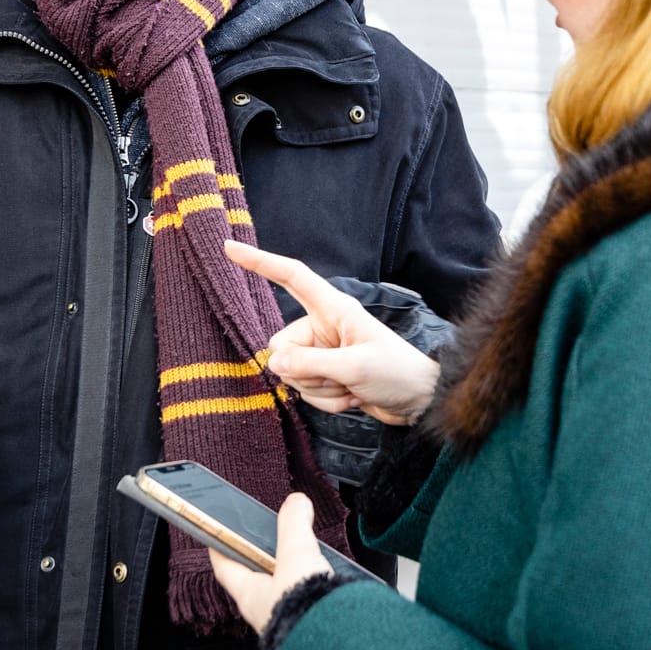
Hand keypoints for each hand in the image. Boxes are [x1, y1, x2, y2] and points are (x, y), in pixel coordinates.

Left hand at [208, 493, 335, 632]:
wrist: (335, 639)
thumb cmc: (304, 607)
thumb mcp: (296, 552)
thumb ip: (294, 523)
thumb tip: (296, 502)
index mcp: (249, 593)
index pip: (223, 565)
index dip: (219, 545)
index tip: (215, 533)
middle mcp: (262, 609)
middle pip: (252, 577)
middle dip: (260, 557)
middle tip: (266, 538)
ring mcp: (283, 618)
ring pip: (278, 589)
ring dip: (288, 572)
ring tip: (302, 556)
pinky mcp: (305, 623)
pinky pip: (301, 600)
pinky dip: (309, 587)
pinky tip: (324, 579)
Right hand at [225, 240, 439, 425]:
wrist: (421, 401)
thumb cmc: (397, 372)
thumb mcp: (354, 367)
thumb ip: (310, 364)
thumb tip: (273, 362)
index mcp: (334, 309)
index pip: (291, 277)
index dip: (260, 261)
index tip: (230, 248)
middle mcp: (324, 327)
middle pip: (282, 346)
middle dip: (304, 371)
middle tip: (339, 377)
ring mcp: (324, 353)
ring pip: (292, 373)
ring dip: (320, 390)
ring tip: (352, 388)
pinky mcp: (327, 376)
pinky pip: (307, 392)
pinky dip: (327, 401)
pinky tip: (353, 399)